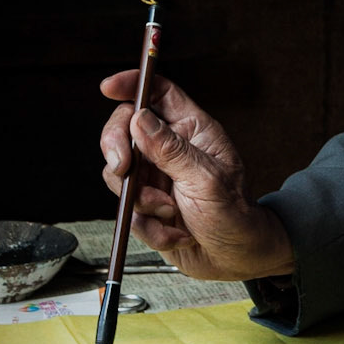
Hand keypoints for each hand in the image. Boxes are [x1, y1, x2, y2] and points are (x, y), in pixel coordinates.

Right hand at [98, 69, 293, 282]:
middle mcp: (170, 150)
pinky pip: (127, 210)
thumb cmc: (235, 215)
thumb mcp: (206, 179)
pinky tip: (176, 232)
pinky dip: (149, 227)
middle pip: (125, 128)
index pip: (158, 92)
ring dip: (141, 198)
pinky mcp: (146, 207)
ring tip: (171, 212)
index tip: (109, 87)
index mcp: (192, 130)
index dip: (133, 84)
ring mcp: (155, 178)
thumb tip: (139, 119)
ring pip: (119, 173)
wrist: (235, 259)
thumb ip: (171, 150)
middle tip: (124, 169)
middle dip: (117, 147)